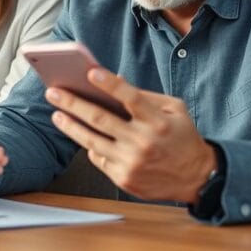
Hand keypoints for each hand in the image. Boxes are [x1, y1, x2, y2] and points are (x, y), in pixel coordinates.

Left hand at [46, 67, 216, 203]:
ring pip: (92, 141)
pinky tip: (82, 135)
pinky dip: (90, 146)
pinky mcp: (124, 179)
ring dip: (70, 126)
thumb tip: (115, 80)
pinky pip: (99, 158)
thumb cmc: (183, 137)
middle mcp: (143, 143)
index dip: (110, 85)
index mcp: (158, 121)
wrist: (196, 177)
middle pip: (101, 119)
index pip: (130, 98)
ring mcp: (132, 163)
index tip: (91, 72)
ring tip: (57, 114)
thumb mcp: (174, 110)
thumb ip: (145, 96)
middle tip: (53, 92)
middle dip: (73, 103)